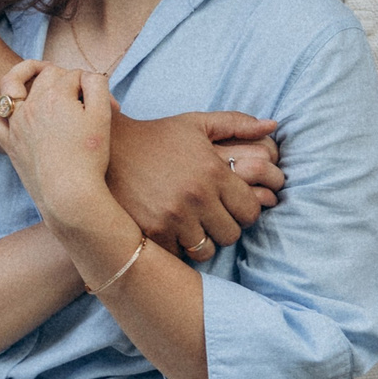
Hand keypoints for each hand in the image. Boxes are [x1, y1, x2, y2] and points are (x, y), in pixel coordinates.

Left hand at [0, 60, 115, 229]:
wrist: (69, 195)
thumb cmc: (89, 157)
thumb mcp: (102, 115)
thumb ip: (96, 84)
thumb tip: (85, 76)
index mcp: (55, 95)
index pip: (73, 76)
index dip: (92, 87)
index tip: (109, 106)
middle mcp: (31, 105)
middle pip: (47, 77)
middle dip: (66, 79)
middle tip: (85, 97)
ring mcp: (17, 123)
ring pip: (16, 87)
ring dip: (25, 75)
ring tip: (37, 72)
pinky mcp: (9, 142)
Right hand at [104, 109, 281, 258]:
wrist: (106, 148)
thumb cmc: (156, 136)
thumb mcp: (196, 124)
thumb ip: (237, 123)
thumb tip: (272, 125)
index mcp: (213, 171)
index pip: (250, 210)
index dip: (243, 210)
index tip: (229, 206)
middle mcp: (197, 196)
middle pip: (232, 234)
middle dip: (224, 227)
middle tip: (210, 218)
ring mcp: (174, 216)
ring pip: (207, 250)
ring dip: (202, 241)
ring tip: (190, 226)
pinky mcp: (152, 231)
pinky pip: (179, 254)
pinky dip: (176, 247)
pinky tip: (169, 231)